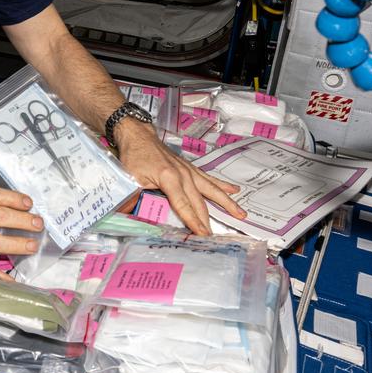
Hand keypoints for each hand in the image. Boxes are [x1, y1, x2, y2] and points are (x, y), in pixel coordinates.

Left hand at [115, 118, 244, 234]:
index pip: (183, 205)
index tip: (202, 234)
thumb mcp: (130, 179)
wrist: (139, 136)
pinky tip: (235, 191)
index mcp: (169, 178)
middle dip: (208, 221)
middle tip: (215, 237)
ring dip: (226, 203)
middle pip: (199, 202)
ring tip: (241, 214)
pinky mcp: (190, 168)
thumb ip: (134, 199)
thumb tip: (132, 217)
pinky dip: (223, 185)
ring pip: (211, 189)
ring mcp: (189, 171)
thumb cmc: (134, 156)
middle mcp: (183, 174)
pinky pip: (209, 179)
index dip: (193, 221)